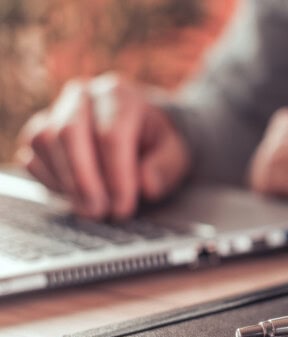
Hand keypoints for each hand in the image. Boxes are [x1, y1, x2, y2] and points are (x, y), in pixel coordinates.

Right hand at [15, 73, 190, 219]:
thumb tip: (146, 185)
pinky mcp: (41, 129)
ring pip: (44, 141)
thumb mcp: (175, 154)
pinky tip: (75, 196)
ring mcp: (57, 109)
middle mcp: (84, 95)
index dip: (115, 177)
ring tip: (89, 209)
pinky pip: (32, 153)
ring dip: (65, 182)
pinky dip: (49, 180)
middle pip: (69, 133)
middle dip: (83, 181)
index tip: (123, 207)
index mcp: (120, 95)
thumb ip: (165, 168)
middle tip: (99, 212)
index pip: (110, 135)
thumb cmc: (158, 143)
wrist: (141, 130)